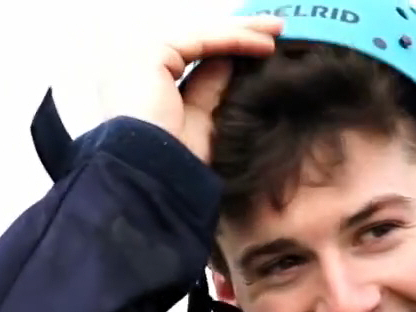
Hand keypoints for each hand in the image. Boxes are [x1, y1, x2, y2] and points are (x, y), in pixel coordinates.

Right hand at [97, 15, 283, 162]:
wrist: (149, 177)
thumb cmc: (172, 164)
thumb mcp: (201, 121)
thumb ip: (212, 88)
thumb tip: (232, 61)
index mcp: (143, 85)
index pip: (192, 57)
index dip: (227, 50)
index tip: (262, 50)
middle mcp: (138, 67)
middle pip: (198, 42)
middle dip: (239, 33)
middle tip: (275, 30)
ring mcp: (141, 57)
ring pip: (202, 37)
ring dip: (242, 31)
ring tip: (278, 30)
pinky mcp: (153, 53)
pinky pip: (204, 41)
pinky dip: (236, 40)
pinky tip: (265, 43)